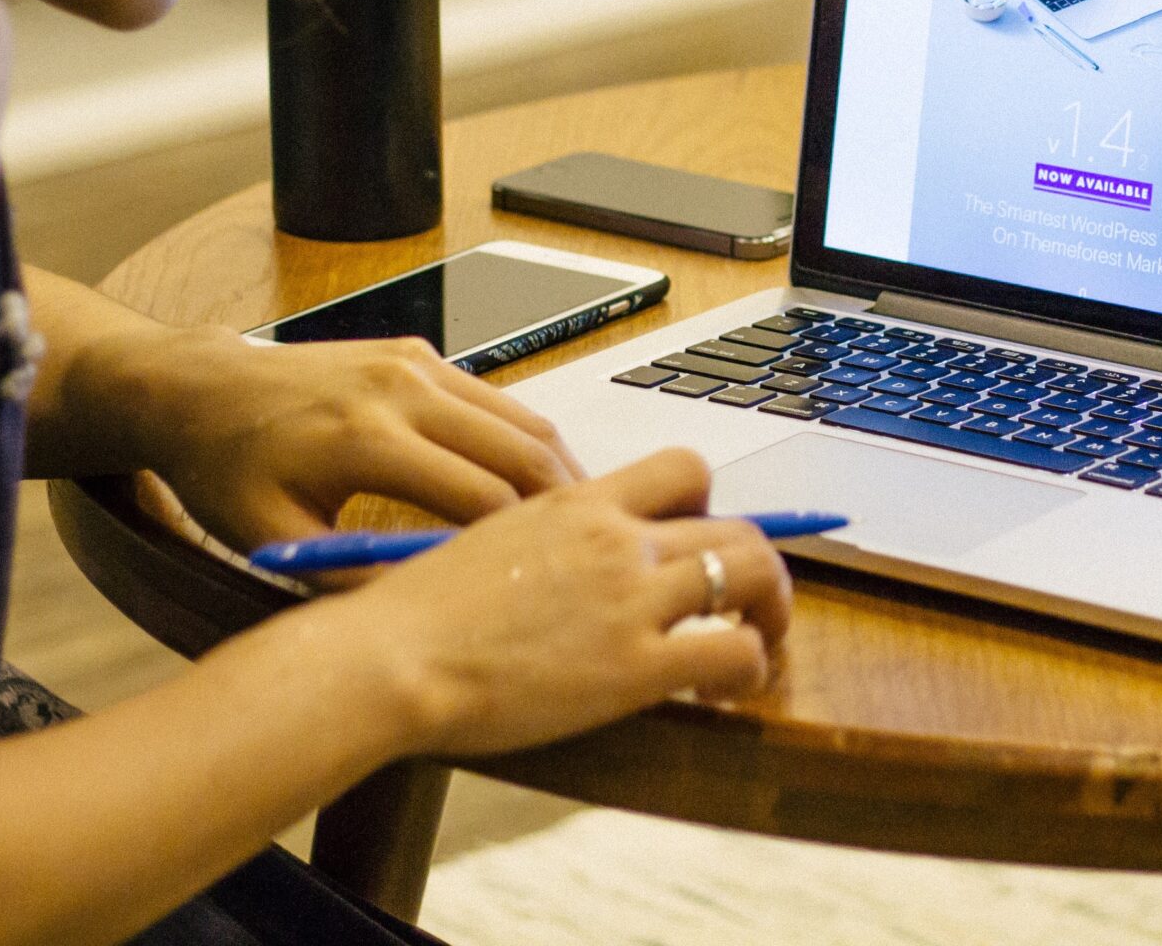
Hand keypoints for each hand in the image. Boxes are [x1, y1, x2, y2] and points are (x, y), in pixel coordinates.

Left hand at [131, 331, 585, 553]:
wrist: (203, 390)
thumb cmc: (229, 471)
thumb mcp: (275, 542)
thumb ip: (353, 577)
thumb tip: (431, 613)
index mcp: (366, 440)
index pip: (482, 500)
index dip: (526, 550)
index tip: (552, 588)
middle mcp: (402, 390)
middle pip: (522, 452)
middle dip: (567, 507)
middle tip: (599, 556)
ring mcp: (416, 363)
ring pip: (522, 419)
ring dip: (558, 470)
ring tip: (581, 525)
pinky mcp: (419, 352)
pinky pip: (494, 400)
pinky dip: (524, 441)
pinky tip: (534, 484)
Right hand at [348, 447, 794, 757]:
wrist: (390, 657)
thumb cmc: (413, 614)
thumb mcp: (485, 542)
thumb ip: (540, 539)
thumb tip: (556, 562)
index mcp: (578, 502)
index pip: (683, 468)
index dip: (710, 504)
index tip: (701, 539)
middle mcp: (616, 538)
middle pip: (734, 525)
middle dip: (757, 567)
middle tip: (747, 606)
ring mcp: (632, 598)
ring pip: (753, 574)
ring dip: (771, 611)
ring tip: (756, 645)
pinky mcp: (635, 665)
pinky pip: (735, 650)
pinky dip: (749, 668)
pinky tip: (723, 693)